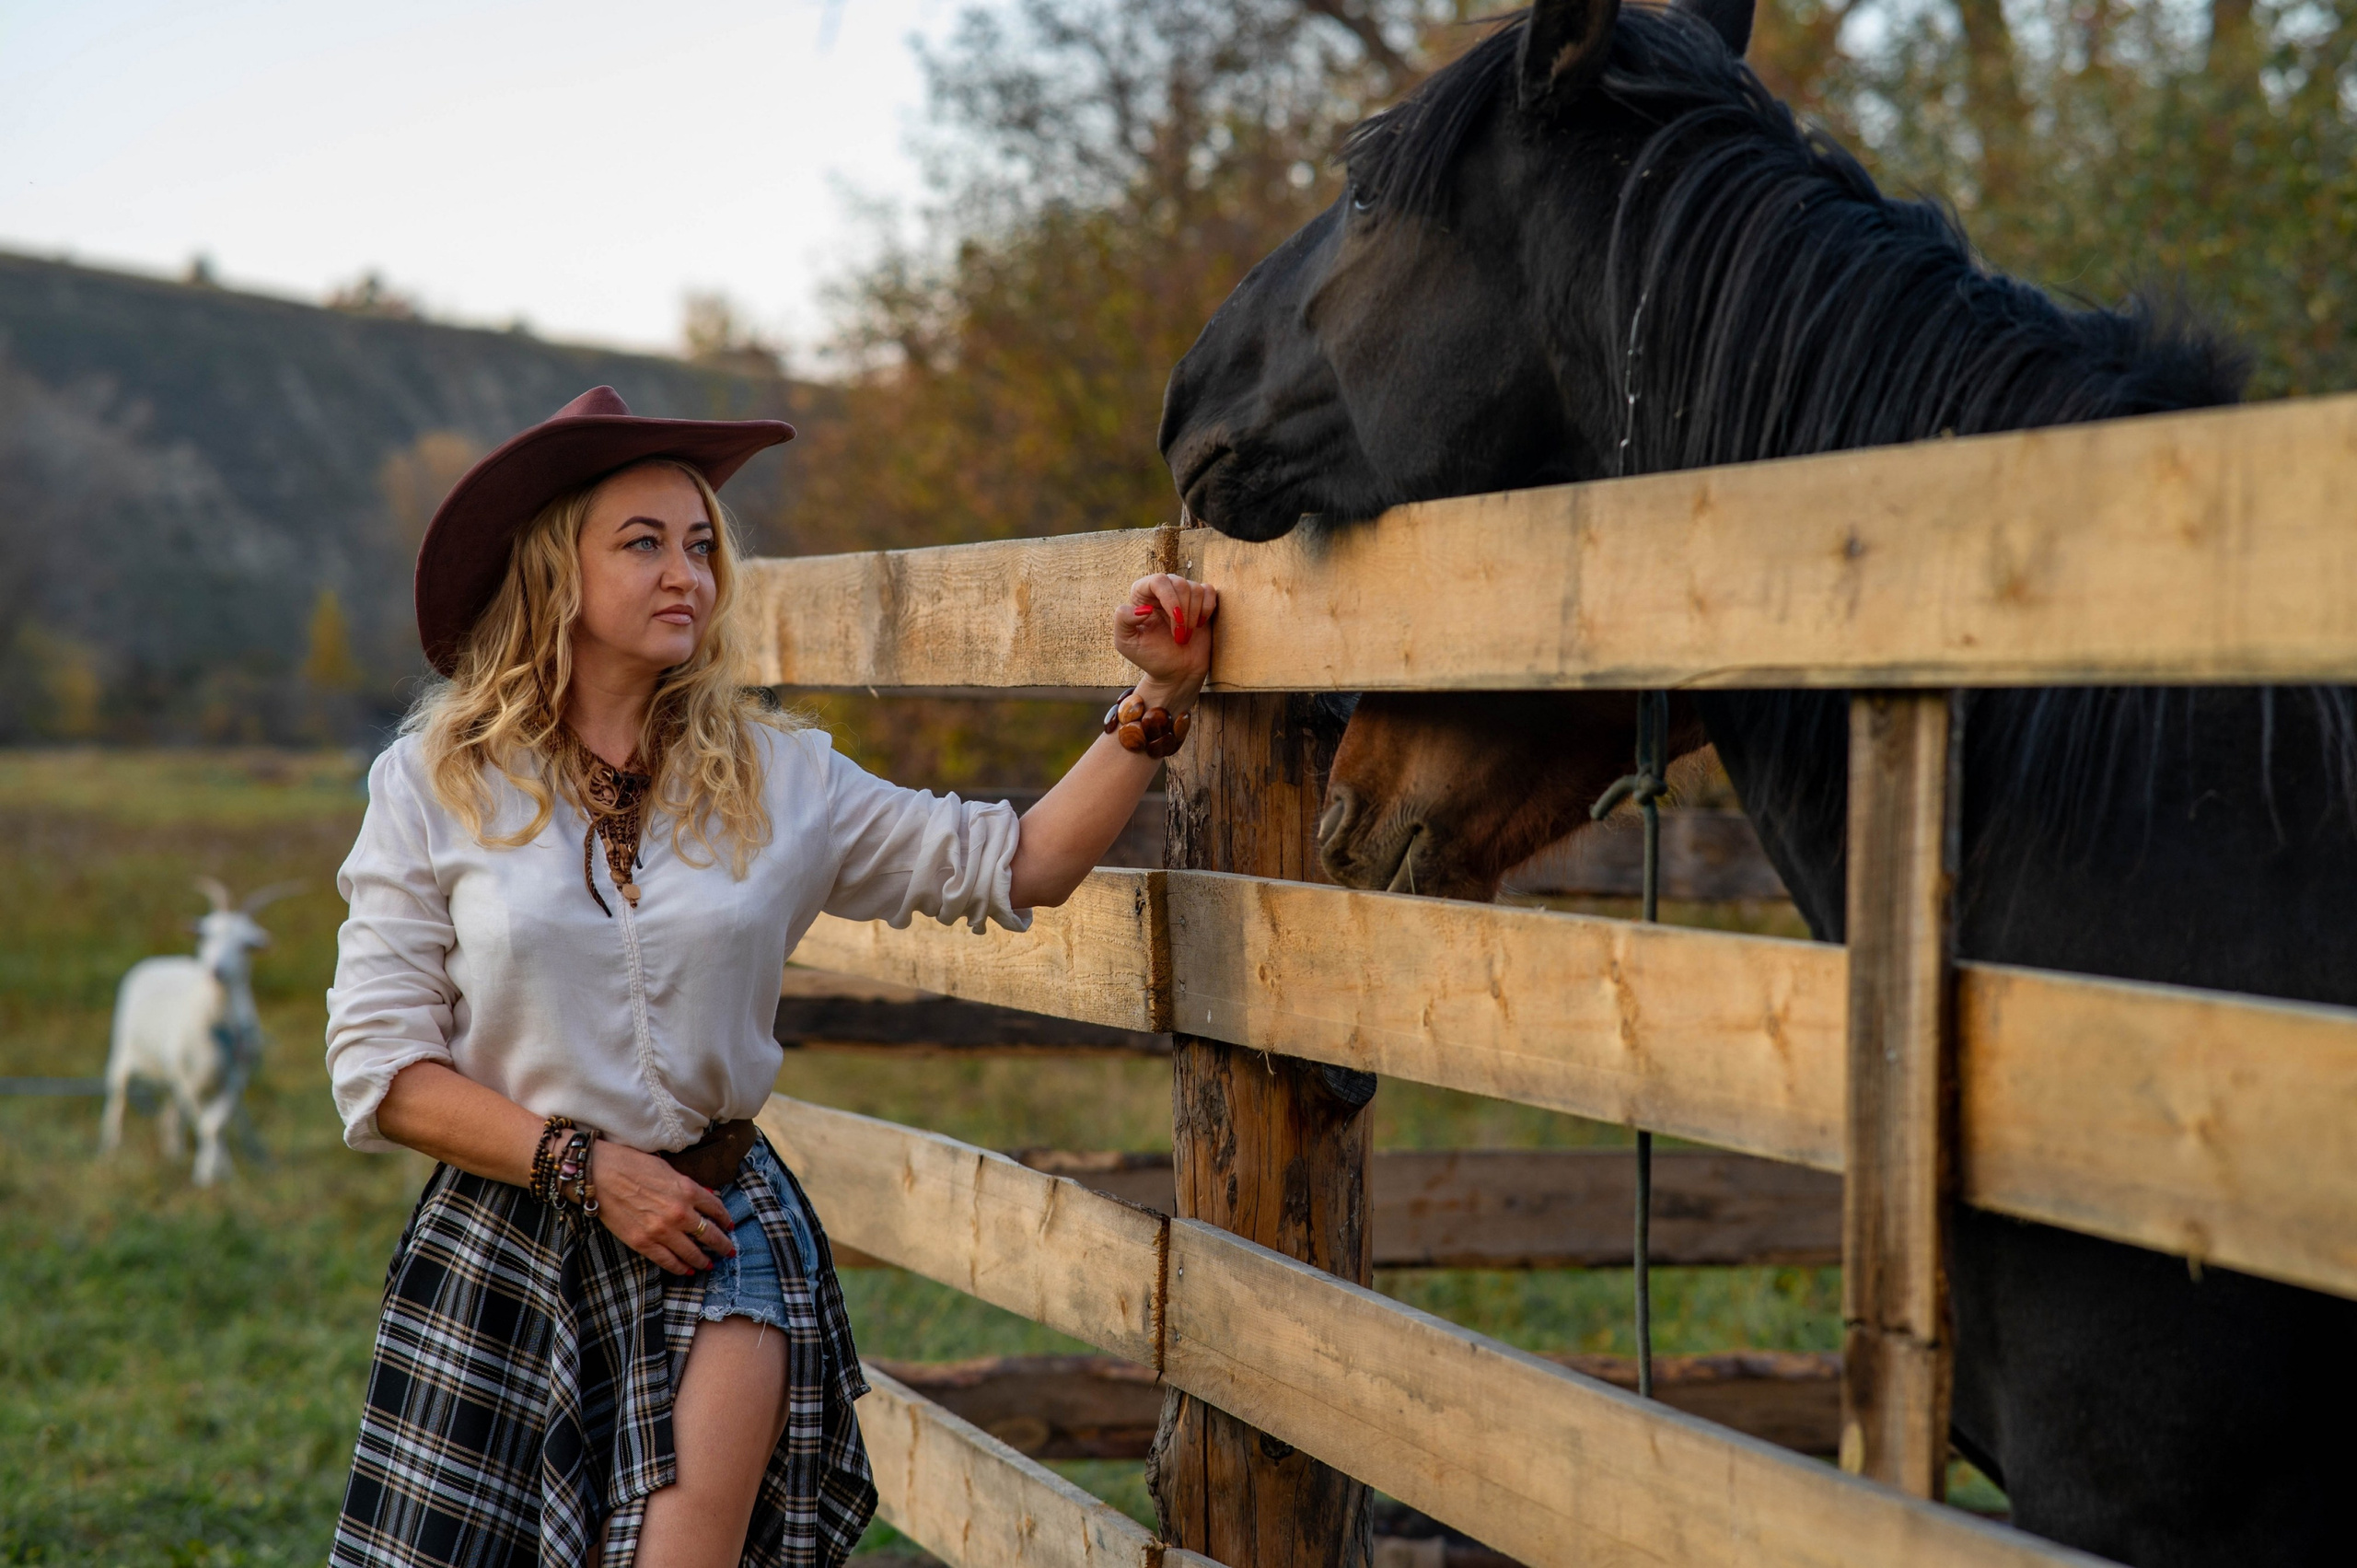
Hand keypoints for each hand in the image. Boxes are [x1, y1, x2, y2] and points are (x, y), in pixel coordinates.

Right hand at [589, 1141, 737, 1274]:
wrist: (599, 1174)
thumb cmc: (631, 1164)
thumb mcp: (667, 1168)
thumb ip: (687, 1185)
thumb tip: (705, 1194)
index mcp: (687, 1189)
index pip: (716, 1208)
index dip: (725, 1219)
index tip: (730, 1225)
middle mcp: (679, 1212)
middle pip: (710, 1234)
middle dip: (723, 1245)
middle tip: (730, 1251)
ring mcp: (661, 1230)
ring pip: (692, 1252)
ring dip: (704, 1260)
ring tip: (710, 1264)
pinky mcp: (643, 1243)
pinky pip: (668, 1260)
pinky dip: (680, 1267)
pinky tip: (687, 1270)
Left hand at [1115, 573, 1215, 707]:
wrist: (1176, 672)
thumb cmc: (1150, 657)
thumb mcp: (1126, 643)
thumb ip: (1123, 620)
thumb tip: (1144, 607)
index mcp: (1142, 595)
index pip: (1158, 580)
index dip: (1170, 599)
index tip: (1176, 622)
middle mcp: (1162, 591)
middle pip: (1180, 583)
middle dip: (1184, 612)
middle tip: (1180, 635)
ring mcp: (1182, 595)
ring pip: (1195, 588)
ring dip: (1194, 615)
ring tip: (1186, 634)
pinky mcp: (1201, 601)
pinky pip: (1209, 591)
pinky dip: (1207, 609)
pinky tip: (1199, 625)